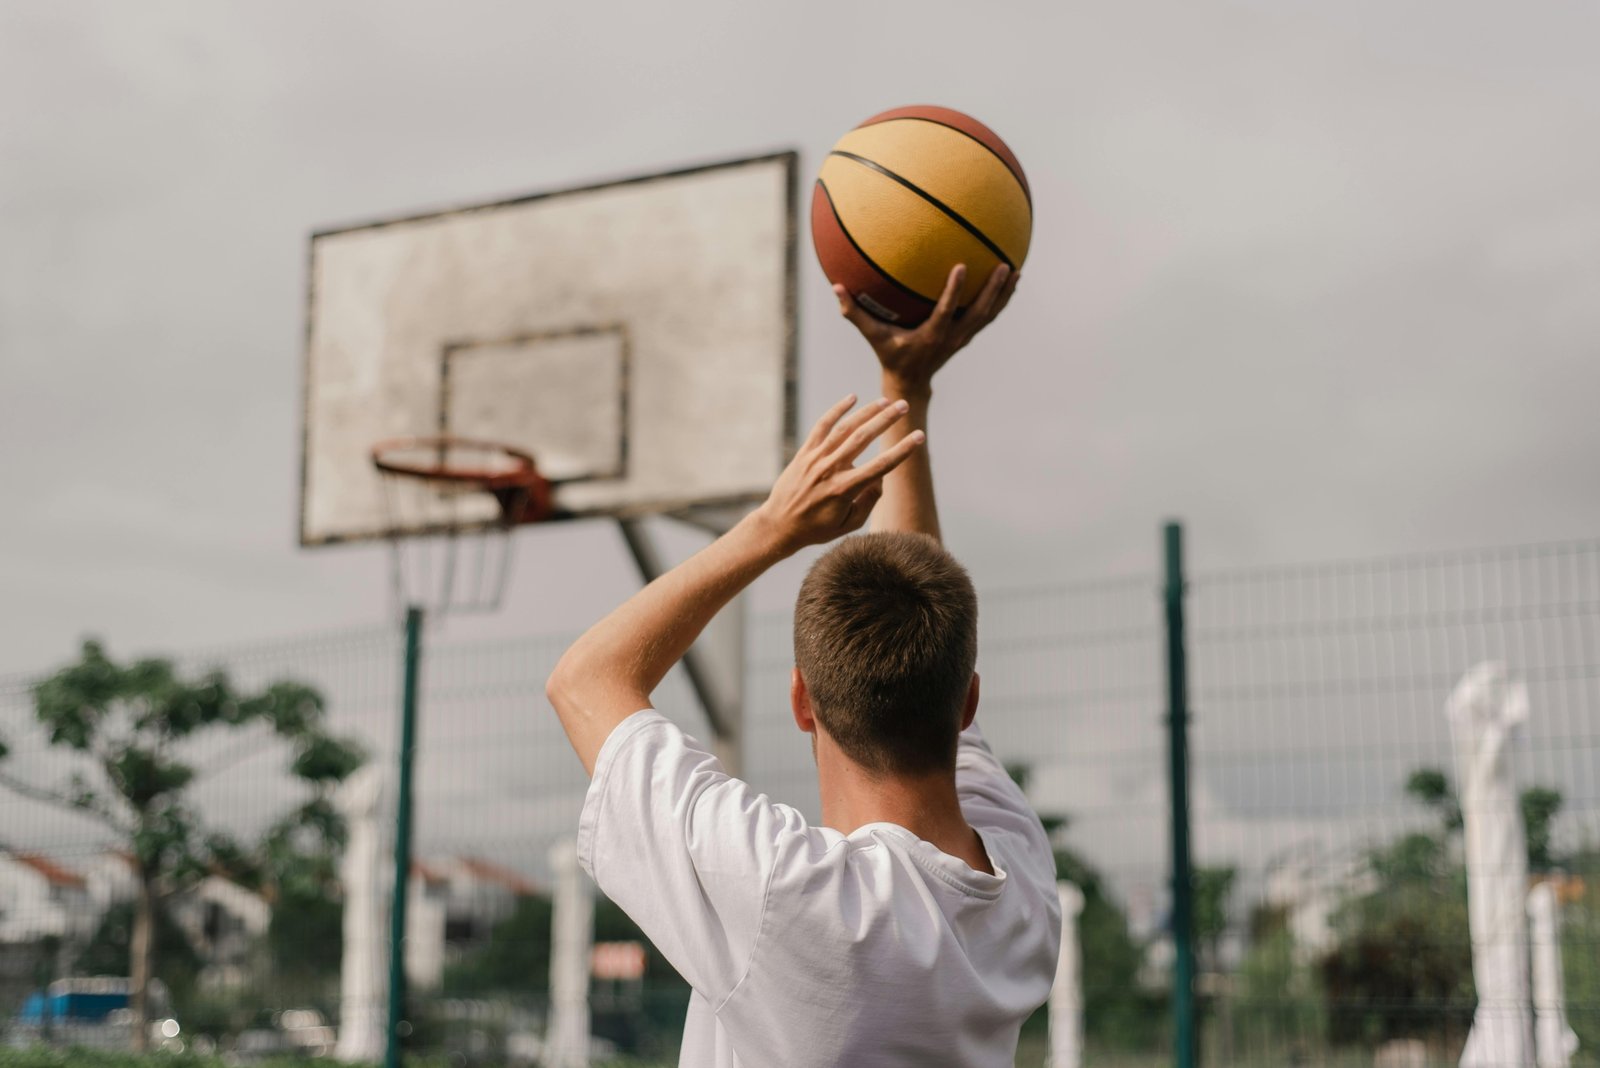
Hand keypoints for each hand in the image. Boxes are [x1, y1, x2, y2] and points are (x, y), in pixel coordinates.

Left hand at [755, 395, 924, 553]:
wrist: (779, 525)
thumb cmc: (818, 528)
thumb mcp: (849, 524)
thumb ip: (869, 501)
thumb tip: (881, 478)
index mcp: (845, 489)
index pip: (881, 465)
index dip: (902, 450)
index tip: (919, 436)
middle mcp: (831, 470)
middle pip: (863, 438)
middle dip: (886, 420)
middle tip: (904, 406)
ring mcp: (816, 458)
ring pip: (844, 428)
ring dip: (866, 412)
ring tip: (885, 401)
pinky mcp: (804, 453)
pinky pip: (822, 426)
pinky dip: (837, 410)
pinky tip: (852, 398)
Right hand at [834, 263, 1019, 395]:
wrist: (911, 383)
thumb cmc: (889, 355)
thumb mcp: (872, 336)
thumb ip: (854, 313)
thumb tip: (836, 286)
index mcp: (931, 336)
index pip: (947, 311)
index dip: (955, 291)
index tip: (962, 266)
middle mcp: (952, 337)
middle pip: (979, 313)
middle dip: (993, 291)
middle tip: (1004, 266)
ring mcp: (962, 338)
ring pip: (989, 315)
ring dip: (1003, 295)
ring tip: (1016, 271)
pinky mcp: (966, 336)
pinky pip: (988, 317)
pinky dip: (1000, 301)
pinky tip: (1010, 282)